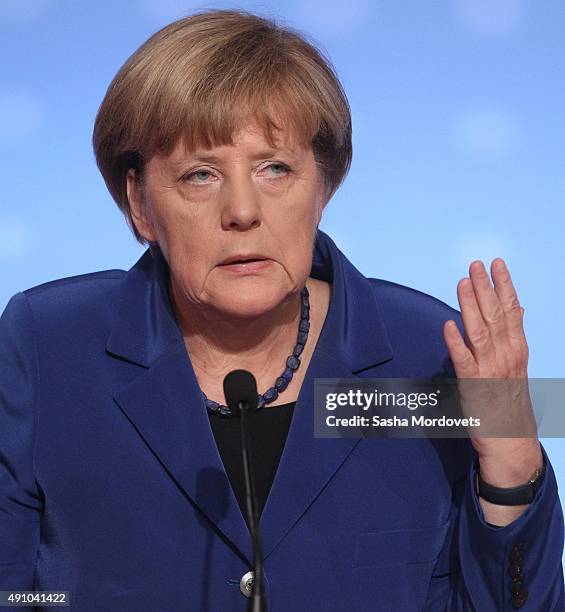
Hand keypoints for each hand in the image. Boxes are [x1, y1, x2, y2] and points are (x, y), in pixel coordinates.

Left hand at [443, 259, 539, 468]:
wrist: (512, 442)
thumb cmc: (509, 401)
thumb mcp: (517, 364)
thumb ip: (514, 336)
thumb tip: (518, 309)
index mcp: (517, 349)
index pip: (512, 311)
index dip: (504, 286)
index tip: (497, 264)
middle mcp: (507, 356)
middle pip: (495, 315)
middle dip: (485, 288)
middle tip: (475, 264)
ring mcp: (490, 370)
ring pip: (480, 331)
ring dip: (471, 306)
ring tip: (463, 282)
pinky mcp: (474, 386)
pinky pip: (463, 361)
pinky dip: (456, 343)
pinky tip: (448, 325)